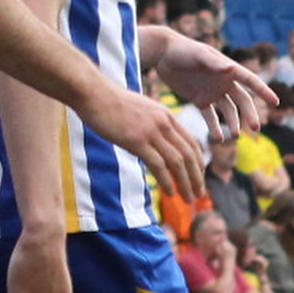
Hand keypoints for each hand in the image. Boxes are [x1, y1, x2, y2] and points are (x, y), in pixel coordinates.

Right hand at [87, 86, 207, 203]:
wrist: (94, 93)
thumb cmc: (111, 102)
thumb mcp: (141, 110)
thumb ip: (152, 124)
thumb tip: (154, 141)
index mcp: (166, 115)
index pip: (191, 142)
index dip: (198, 162)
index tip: (199, 177)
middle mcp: (164, 123)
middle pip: (188, 155)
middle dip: (196, 177)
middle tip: (199, 194)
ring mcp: (151, 132)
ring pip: (177, 162)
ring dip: (185, 183)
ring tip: (188, 199)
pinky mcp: (136, 140)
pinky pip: (158, 165)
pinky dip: (166, 181)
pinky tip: (170, 192)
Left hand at [144, 31, 276, 135]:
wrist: (163, 54)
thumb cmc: (183, 50)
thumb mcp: (199, 55)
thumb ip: (214, 64)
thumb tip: (231, 69)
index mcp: (228, 69)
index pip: (251, 81)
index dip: (264, 91)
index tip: (276, 102)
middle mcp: (224, 82)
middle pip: (243, 101)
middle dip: (250, 114)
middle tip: (256, 128)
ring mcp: (213, 92)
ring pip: (229, 111)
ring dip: (234, 123)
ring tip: (235, 136)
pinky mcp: (200, 100)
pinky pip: (210, 117)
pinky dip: (215, 128)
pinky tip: (218, 139)